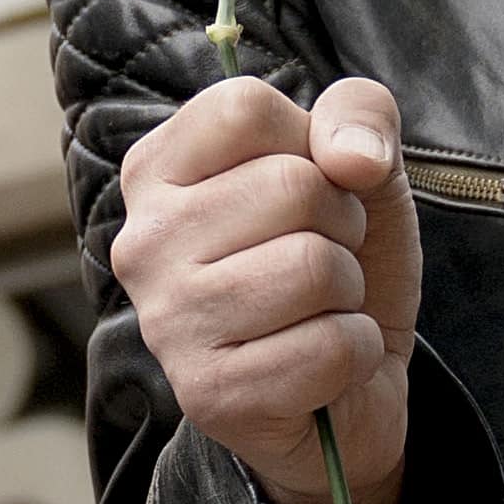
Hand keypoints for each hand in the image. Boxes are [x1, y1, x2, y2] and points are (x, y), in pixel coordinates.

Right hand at [116, 71, 419, 503]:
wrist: (347, 388)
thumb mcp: (359, 166)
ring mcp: (167, 322)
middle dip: (342, 225)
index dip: (312, 145)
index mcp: (157, 172)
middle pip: (292, 186)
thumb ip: (360, 115)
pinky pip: (332, 346)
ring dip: (348, 292)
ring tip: (318, 309)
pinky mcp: (208, 394)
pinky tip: (321, 366)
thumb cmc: (334, 259)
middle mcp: (143, 242)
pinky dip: (356, 352)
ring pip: (314, 267)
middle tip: (319, 261)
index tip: (308, 187)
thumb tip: (353, 159)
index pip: (243, 108)